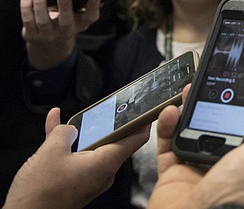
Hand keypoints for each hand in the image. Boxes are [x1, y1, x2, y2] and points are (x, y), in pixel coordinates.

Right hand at [5, 107, 149, 208]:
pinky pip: (77, 158)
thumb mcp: (52, 151)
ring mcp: (90, 179)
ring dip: (82, 132)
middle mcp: (103, 172)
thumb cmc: (41, 192)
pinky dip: (69, 145)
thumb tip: (70, 128)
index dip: (143, 121)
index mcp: (106, 162)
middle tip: (106, 107)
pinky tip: (55, 126)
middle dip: (106, 124)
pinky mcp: (76, 184)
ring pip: (90, 148)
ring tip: (72, 116)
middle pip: (113, 141)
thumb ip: (65, 131)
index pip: (136, 138)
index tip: (146, 108)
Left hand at [20, 0, 101, 69]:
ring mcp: (47, 35)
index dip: (93, 8)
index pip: (90, 18)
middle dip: (65, 8)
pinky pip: (27, 19)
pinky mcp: (31, 34)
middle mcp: (64, 32)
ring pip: (43, 20)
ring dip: (40, 3)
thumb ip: (88, 8)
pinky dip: (26, 6)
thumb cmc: (66, 24)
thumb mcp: (79, 18)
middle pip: (66, 22)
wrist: (50, 45)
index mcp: (79, 24)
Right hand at [150, 86, 243, 208]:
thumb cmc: (241, 199)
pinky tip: (171, 111)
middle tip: (216, 82)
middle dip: (220, 101)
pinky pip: (168, 145)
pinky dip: (166, 126)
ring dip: (191, 107)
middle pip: (226, 124)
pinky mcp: (175, 175)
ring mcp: (202, 169)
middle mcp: (232, 165)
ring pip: (195, 130)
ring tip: (192, 89)